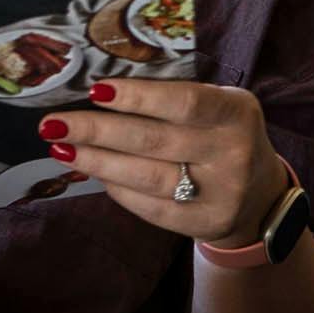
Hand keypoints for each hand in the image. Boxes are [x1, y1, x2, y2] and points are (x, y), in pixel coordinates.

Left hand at [38, 79, 289, 248]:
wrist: (260, 195)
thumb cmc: (224, 137)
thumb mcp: (218, 107)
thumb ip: (172, 100)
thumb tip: (101, 95)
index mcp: (237, 113)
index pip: (184, 102)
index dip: (138, 97)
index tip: (95, 90)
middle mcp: (233, 153)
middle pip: (154, 140)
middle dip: (97, 130)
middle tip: (53, 124)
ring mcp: (220, 193)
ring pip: (146, 176)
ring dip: (97, 162)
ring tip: (63, 149)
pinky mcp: (203, 222)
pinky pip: (149, 206)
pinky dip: (117, 189)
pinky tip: (96, 174)